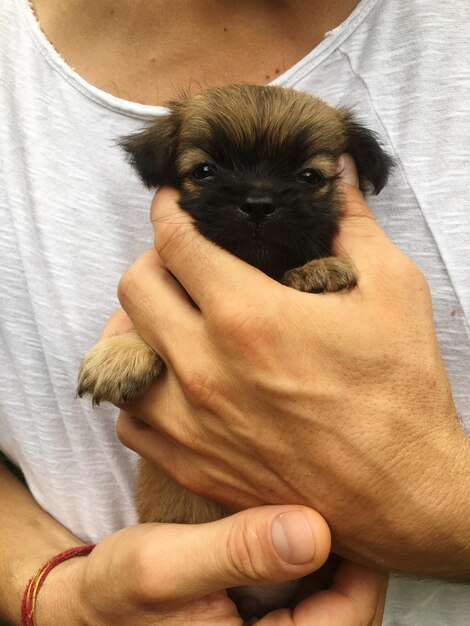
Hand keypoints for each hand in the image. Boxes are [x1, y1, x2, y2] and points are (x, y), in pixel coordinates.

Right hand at [36, 505, 335, 625]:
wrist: (88, 608)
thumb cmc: (117, 592)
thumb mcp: (164, 565)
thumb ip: (235, 550)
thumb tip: (312, 532)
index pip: (352, 614)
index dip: (363, 558)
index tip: (350, 503)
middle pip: (351, 608)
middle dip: (351, 554)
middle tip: (338, 497)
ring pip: (334, 601)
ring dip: (333, 555)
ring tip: (320, 506)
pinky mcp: (262, 622)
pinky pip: (308, 596)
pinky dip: (310, 559)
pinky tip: (295, 525)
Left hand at [116, 155, 469, 577]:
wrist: (404, 496)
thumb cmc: (402, 395)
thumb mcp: (393, 290)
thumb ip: (352, 222)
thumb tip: (332, 172)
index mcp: (248, 316)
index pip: (176, 240)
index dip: (170, 209)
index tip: (175, 203)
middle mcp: (204, 368)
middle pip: (134, 287)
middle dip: (153, 258)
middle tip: (182, 259)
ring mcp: (190, 422)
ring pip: (120, 353)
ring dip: (140, 324)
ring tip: (174, 318)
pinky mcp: (191, 463)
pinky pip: (130, 418)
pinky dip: (142, 389)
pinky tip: (173, 380)